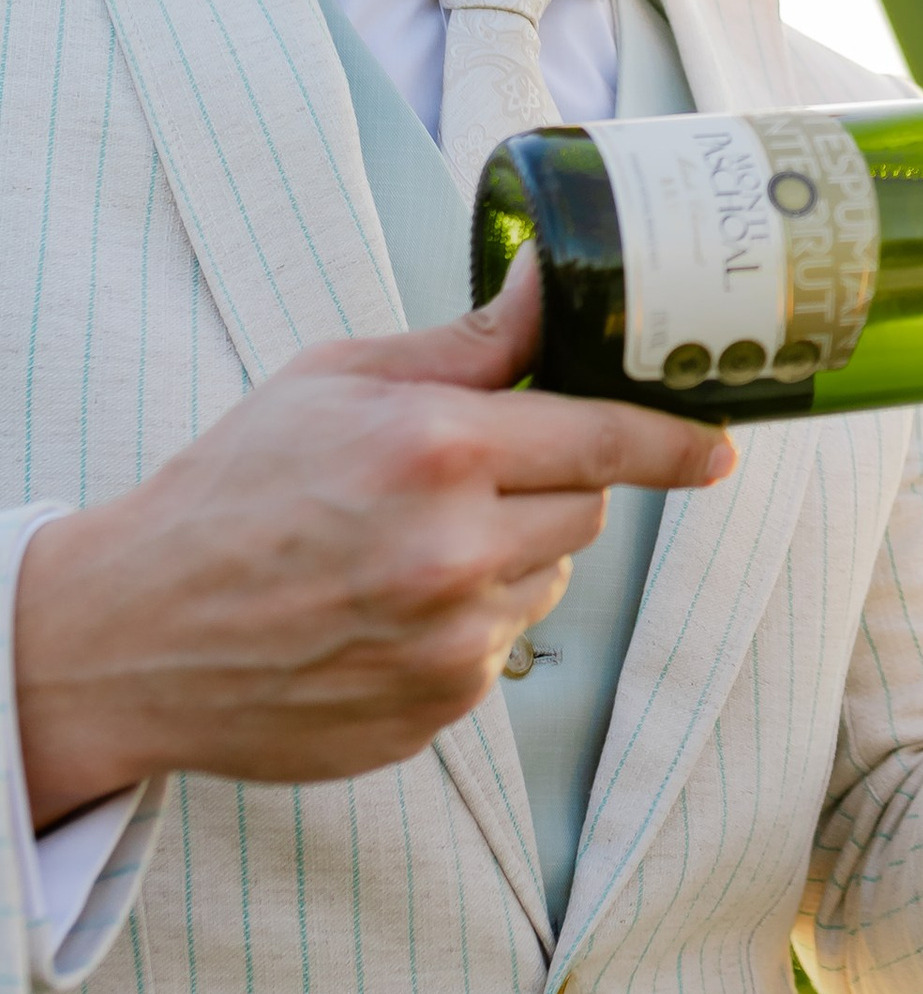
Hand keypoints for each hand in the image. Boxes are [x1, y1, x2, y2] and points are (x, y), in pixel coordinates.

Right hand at [14, 258, 736, 824]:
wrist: (131, 635)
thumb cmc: (228, 490)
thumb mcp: (334, 381)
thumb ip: (465, 346)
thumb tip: (555, 285)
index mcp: (437, 450)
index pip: (608, 440)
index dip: (675, 440)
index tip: (720, 445)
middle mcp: (456, 552)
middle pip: (587, 510)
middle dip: (549, 487)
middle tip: (464, 479)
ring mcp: (452, 643)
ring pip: (547, 580)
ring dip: (508, 557)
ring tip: (402, 548)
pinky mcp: (440, 708)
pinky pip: (499, 648)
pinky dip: (464, 625)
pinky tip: (381, 611)